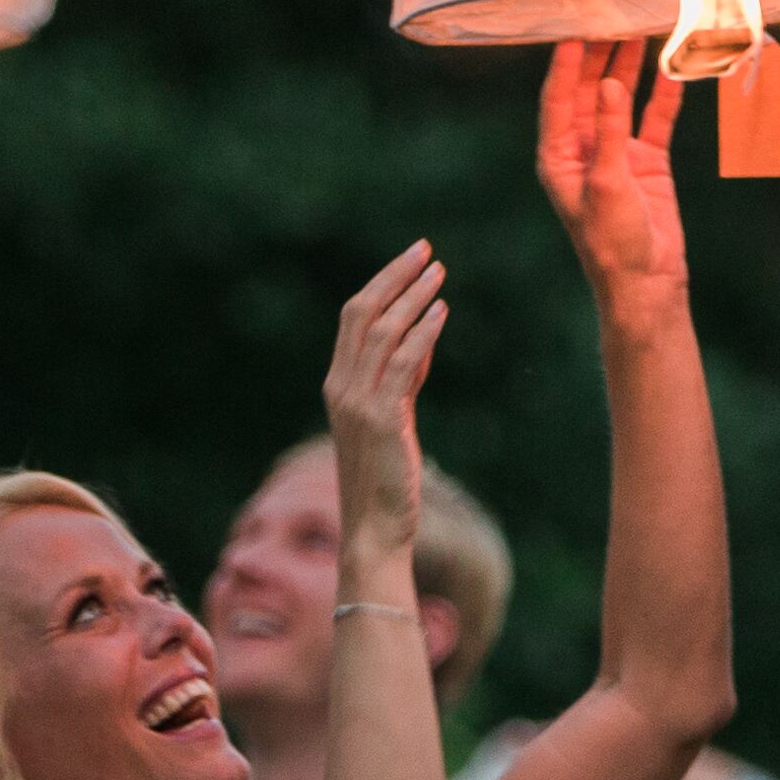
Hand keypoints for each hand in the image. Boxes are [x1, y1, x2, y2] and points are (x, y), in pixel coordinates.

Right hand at [319, 244, 449, 561]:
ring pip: (382, 332)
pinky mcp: (381, 421)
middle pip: (362, 313)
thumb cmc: (385, 478)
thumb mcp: (393, 418)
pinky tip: (442, 313)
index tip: (411, 259)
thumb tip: (425, 333)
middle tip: (426, 250)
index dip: (382, 283)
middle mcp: (341, 388)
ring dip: (413, 297)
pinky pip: (402, 365)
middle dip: (395, 277)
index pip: (353, 318)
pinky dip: (422, 333)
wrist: (374, 529)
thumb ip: (404, 377)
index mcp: (338, 384)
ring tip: (439, 273)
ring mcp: (357, 403)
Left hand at [538, 41, 689, 322]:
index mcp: (558, 156)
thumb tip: (607, 84)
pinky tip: (673, 68)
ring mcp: (617, 152)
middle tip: (611, 17)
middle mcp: (584, 148)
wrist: (646, 281)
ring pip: (622, 99)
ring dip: (630, 68)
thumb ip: (608, 131)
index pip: (557, 99)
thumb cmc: (611, 241)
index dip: (565, 64)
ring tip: (639, 29)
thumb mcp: (606, 183)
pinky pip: (655, 119)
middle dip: (599, 56)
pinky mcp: (648, 161)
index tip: (574, 30)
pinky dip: (663, 95)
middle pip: (588, 91)